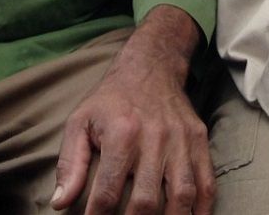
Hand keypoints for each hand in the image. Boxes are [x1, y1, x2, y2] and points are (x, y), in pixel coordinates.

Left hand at [52, 6, 210, 214]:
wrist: (151, 67)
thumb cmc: (111, 100)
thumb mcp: (80, 123)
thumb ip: (70, 164)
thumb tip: (60, 202)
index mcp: (122, 134)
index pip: (107, 193)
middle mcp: (155, 138)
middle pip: (146, 201)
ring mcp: (181, 140)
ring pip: (182, 195)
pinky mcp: (199, 140)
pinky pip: (207, 181)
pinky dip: (203, 207)